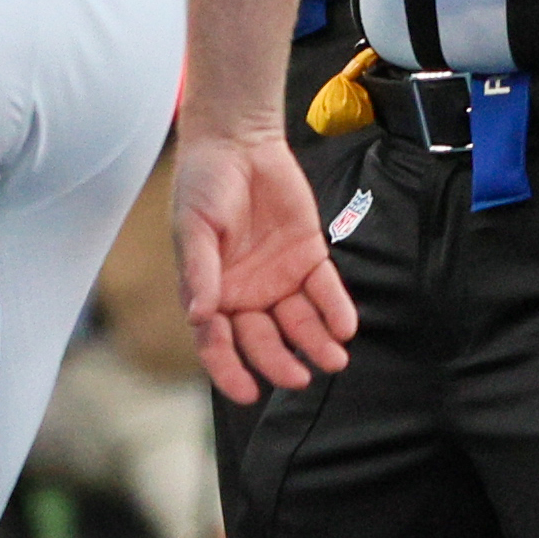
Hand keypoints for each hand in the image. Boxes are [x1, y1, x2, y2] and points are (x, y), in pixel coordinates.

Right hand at [175, 126, 357, 405]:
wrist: (238, 144)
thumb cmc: (203, 186)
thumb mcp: (193, 227)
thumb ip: (199, 271)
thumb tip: (198, 316)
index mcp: (210, 292)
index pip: (216, 342)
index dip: (229, 370)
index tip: (247, 393)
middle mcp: (245, 293)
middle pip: (262, 339)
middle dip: (279, 362)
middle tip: (299, 378)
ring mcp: (278, 278)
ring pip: (299, 323)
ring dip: (315, 343)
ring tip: (334, 360)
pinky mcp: (309, 258)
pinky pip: (325, 291)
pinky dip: (335, 310)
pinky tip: (345, 327)